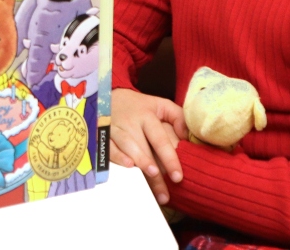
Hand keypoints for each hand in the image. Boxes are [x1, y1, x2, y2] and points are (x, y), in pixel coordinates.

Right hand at [110, 88, 186, 205]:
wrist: (106, 96)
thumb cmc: (139, 106)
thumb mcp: (160, 105)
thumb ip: (178, 117)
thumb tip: (188, 136)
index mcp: (147, 116)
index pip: (160, 140)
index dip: (170, 159)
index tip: (178, 177)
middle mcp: (130, 122)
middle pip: (144, 149)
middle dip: (154, 172)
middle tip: (164, 193)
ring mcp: (114, 127)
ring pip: (127, 148)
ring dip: (138, 164)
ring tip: (149, 182)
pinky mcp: (101, 133)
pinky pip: (108, 146)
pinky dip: (116, 156)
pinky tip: (127, 167)